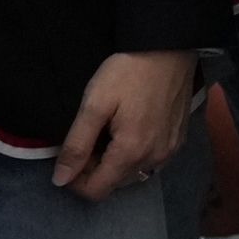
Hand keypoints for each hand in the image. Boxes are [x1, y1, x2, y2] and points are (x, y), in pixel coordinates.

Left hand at [57, 49, 199, 197]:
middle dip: (94, 170)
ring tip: (106, 133)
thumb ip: (76, 145)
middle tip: (86, 138)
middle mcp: (154, 160)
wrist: (169, 49)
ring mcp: (170, 152)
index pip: (97, 190)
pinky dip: (133, 156)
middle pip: (114, 184)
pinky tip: (129, 131)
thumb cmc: (127, 73)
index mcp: (130, 152)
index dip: (74, 181)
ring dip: (114, 163)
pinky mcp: (179, 141)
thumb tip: (60, 179)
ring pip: (132, 174)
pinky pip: (150, 162)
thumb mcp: (94, 105)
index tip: (67, 157)